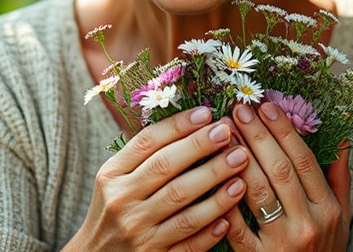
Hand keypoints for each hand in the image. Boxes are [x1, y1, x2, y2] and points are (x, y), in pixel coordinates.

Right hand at [67, 106, 249, 250]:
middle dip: (200, 147)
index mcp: (112, 175)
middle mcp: (122, 201)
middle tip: (228, 133)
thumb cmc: (114, 210)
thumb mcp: (115, 179)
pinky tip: (229, 215)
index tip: (207, 113)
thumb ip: (143, 156)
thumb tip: (189, 124)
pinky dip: (210, 229)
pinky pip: (188, 243)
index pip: (147, 142)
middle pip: (165, 167)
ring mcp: (138, 232)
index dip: (178, 125)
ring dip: (215, 182)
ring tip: (240, 166)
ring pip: (182, 203)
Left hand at [224, 102, 351, 251]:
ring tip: (222, 133)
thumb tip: (342, 138)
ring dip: (238, 158)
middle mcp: (308, 224)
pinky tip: (213, 175)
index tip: (267, 105)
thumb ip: (338, 177)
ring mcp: (282, 243)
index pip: (304, 161)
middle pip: (280, 171)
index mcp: (329, 209)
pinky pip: (237, 227)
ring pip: (258, 193)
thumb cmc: (324, 250)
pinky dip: (225, 200)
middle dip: (258, 136)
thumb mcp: (341, 216)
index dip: (285, 131)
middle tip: (238, 108)